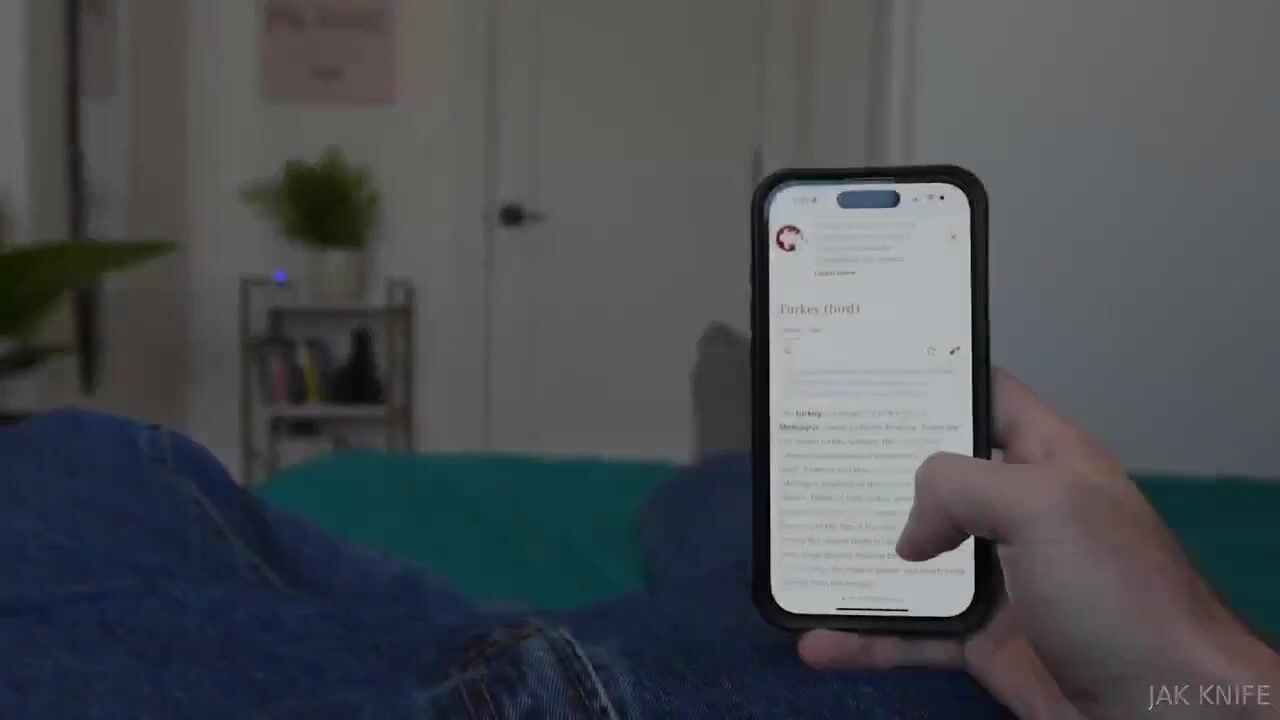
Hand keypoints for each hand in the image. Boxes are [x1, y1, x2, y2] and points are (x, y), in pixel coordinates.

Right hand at [797, 370, 1279, 719]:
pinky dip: (866, 638)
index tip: (864, 374)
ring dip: (858, 559)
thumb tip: (910, 537)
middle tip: (809, 458)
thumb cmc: (1114, 588)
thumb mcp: (1044, 505)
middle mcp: (1020, 513)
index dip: (933, 380)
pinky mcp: (983, 641)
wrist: (1164, 709)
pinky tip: (817, 640)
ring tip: (796, 548)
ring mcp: (1000, 580)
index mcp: (1049, 460)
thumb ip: (960, 487)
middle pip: (936, 479)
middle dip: (874, 471)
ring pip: (913, 561)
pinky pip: (913, 632)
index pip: (987, 398)